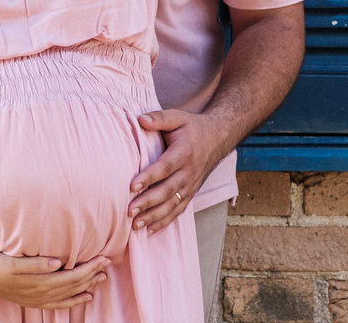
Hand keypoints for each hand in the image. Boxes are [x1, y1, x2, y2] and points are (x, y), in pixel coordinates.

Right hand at [0, 252, 109, 309]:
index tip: (103, 258)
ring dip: (86, 287)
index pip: (72, 275)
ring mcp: (38, 299)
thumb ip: (36, 263)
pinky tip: (83, 297)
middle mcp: (42, 293)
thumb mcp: (14, 261)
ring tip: (101, 279)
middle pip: (74, 285)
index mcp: (40, 281)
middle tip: (108, 264)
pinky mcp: (34, 301)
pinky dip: (73, 301)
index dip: (89, 267)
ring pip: (69, 294)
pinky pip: (59, 304)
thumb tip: (57, 262)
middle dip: (92, 275)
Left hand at [128, 108, 221, 233]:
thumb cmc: (192, 127)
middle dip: (148, 203)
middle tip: (129, 211)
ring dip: (154, 216)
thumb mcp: (178, 117)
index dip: (149, 177)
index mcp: (184, 153)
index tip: (131, 186)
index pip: (165, 167)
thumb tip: (140, 119)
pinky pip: (178, 211)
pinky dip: (165, 222)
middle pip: (167, 191)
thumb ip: (159, 118)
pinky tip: (149, 230)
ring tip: (135, 225)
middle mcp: (189, 172)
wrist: (218, 138)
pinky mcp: (191, 193)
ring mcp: (191, 185)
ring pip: (172, 205)